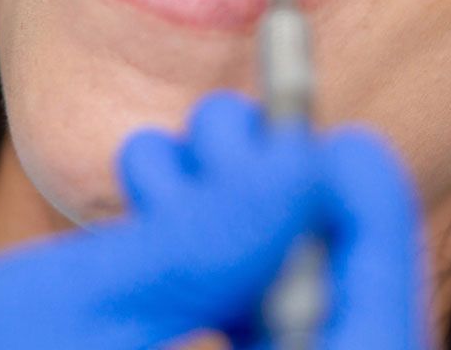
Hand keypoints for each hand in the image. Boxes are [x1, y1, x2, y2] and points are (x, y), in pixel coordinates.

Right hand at [0, 93, 428, 348]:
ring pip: (261, 329)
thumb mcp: (78, 300)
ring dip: (228, 230)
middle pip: (322, 330)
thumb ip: (217, 240)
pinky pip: (209, 341)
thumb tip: (326, 168)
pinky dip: (188, 267)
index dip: (372, 235)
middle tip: (227, 123)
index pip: (370, 339)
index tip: (344, 141)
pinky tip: (142, 192)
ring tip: (164, 146)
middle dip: (279, 216)